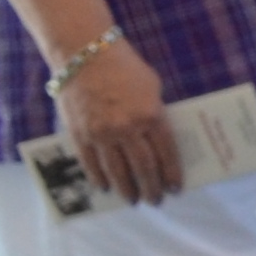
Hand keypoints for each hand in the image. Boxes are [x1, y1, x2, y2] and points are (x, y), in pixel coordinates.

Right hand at [57, 38, 178, 205]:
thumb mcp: (152, 88)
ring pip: (117, 171)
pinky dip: (99, 178)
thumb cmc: (124, 67)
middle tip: (155, 200)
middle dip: (151, 187)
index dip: (171, 174)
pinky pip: (90, 163)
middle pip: (143, 167)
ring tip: (133, 200)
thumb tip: (158, 140)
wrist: (84, 55)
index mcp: (152, 116)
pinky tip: (104, 188)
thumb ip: (156, 114)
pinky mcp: (80, 134)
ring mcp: (102, 133)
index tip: (175, 188)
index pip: (166, 153)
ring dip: (126, 189)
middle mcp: (128, 128)